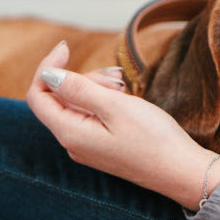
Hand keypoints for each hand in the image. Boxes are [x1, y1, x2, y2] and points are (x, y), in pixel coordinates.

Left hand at [25, 42, 219, 209]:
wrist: (182, 172)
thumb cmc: (153, 139)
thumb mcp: (115, 106)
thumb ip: (78, 89)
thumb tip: (48, 74)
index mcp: (70, 133)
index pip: (38, 96)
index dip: (47, 67)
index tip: (67, 47)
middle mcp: (72, 143)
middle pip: (59, 98)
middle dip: (82, 78)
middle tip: (116, 77)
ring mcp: (87, 146)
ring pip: (77, 105)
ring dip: (96, 88)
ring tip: (124, 87)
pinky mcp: (101, 147)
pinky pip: (91, 116)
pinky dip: (104, 101)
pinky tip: (125, 99)